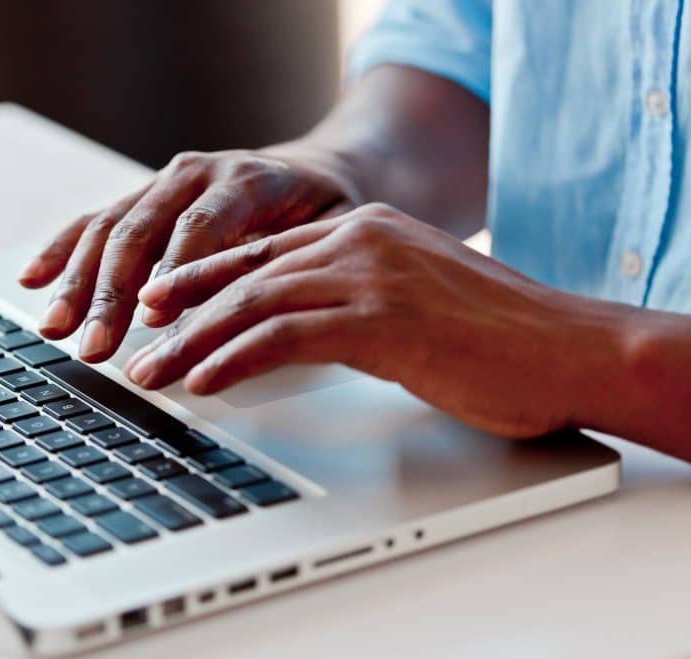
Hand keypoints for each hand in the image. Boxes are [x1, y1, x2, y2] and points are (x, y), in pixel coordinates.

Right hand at [18, 145, 359, 361]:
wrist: (319, 172)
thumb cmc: (327, 211)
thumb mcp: (331, 235)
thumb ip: (291, 266)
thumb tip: (252, 321)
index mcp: (246, 179)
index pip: (199, 227)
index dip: (172, 273)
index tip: (149, 318)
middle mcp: (197, 173)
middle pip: (140, 231)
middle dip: (110, 294)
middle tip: (94, 345)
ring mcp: (165, 183)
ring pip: (109, 228)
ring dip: (77, 282)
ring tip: (55, 326)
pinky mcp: (145, 198)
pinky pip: (95, 221)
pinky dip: (62, 249)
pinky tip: (34, 277)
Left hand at [123, 203, 623, 438]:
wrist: (568, 348)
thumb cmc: (497, 336)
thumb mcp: (413, 300)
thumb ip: (355, 301)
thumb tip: (297, 331)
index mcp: (364, 230)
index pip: (261, 252)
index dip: (202, 278)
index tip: (159, 301)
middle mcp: (359, 241)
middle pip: (243, 274)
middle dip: (181, 313)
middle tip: (136, 341)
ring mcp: (369, 276)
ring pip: (252, 303)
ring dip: (192, 342)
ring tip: (152, 373)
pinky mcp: (380, 320)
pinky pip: (285, 335)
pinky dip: (235, 358)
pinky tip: (204, 381)